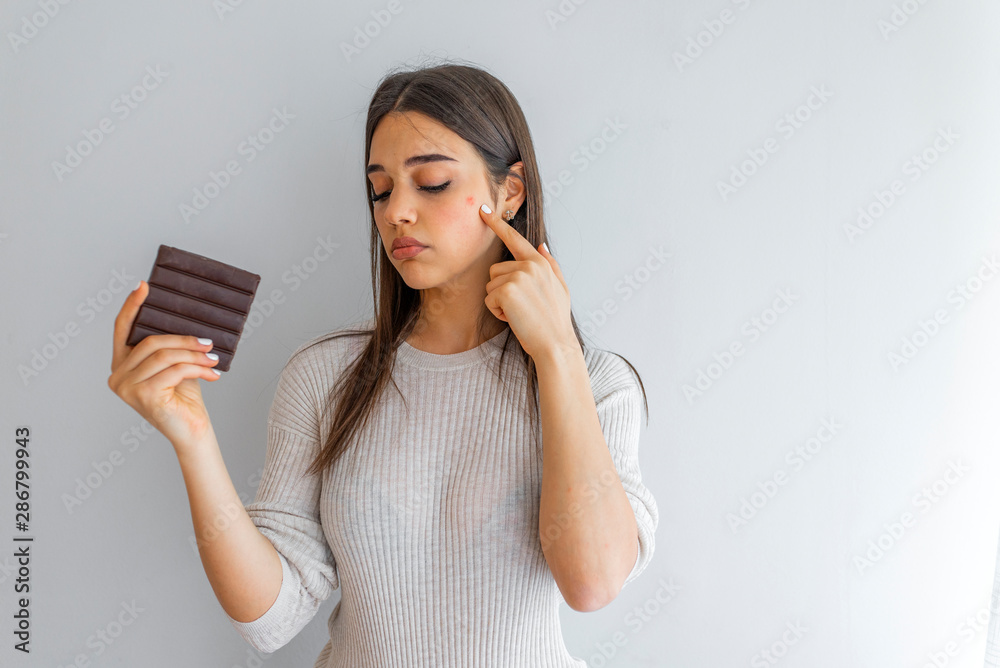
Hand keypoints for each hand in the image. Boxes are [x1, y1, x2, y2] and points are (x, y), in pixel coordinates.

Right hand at [107, 281, 221, 452]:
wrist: (192, 432)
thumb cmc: (184, 399)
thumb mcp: (175, 366)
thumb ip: (171, 347)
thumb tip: (184, 321)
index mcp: (121, 366)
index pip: (121, 329)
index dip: (132, 306)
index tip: (144, 286)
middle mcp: (117, 376)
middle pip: (150, 342)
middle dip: (184, 340)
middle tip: (209, 343)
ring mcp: (127, 387)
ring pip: (164, 355)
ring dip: (194, 354)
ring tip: (214, 358)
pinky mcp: (143, 395)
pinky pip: (174, 370)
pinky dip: (197, 368)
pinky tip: (213, 373)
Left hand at [480, 204, 576, 359]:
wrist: (555, 344)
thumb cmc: (555, 320)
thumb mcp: (560, 288)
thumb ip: (550, 264)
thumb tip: (541, 245)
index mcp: (540, 262)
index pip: (514, 238)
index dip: (497, 224)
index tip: (482, 210)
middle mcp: (529, 265)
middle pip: (495, 270)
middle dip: (502, 289)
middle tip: (522, 306)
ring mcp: (518, 276)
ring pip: (491, 285)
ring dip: (499, 302)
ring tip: (519, 313)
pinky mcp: (507, 290)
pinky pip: (489, 298)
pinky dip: (497, 311)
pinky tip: (514, 318)